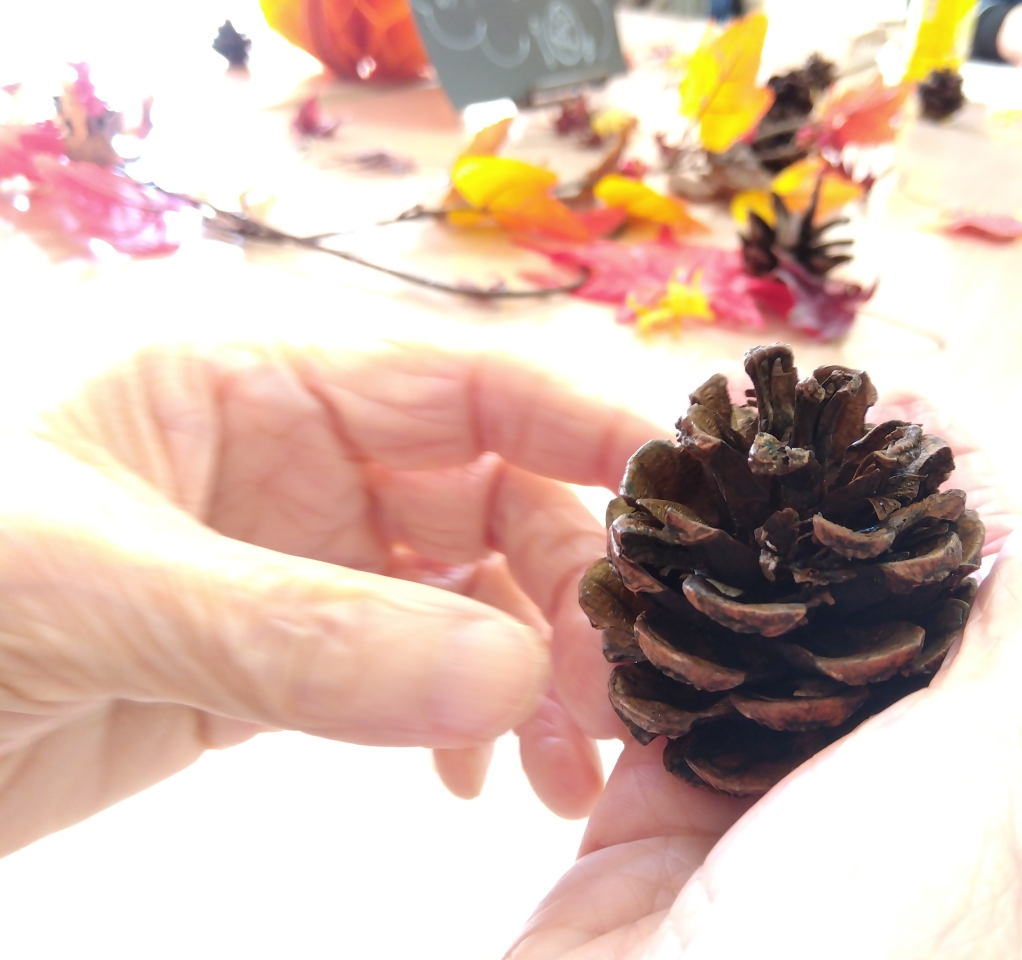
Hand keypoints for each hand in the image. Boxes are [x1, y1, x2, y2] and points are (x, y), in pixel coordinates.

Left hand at [0, 341, 661, 855]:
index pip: (466, 382)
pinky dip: (462, 722)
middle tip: (613, 706)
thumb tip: (507, 681)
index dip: (586, 426)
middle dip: (568, 595)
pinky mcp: (276, 663)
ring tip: (563, 771)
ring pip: (467, 599)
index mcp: (256, 381)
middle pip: (493, 504)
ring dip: (531, 674)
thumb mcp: (94, 586)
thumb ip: (301, 633)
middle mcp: (295, 462)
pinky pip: (411, 676)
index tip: (686, 499)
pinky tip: (475, 779)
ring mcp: (295, 565)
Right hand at [507, 401, 1021, 958]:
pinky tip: (634, 550)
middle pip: (891, 641)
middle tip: (791, 424)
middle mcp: (941, 852)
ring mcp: (797, 855)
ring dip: (732, 570)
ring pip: (766, 667)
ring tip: (705, 461)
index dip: (975, 510)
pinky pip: (655, 712)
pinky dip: (641, 632)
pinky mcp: (663, 860)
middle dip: (841, 530)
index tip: (905, 421)